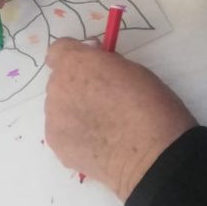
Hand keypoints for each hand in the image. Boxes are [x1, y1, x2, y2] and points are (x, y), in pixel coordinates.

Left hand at [46, 39, 197, 199]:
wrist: (153, 155)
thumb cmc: (150, 107)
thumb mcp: (133, 69)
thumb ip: (104, 62)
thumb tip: (93, 60)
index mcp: (75, 63)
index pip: (59, 50)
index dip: (75, 57)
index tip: (91, 67)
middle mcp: (57, 87)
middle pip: (59, 81)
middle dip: (76, 87)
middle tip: (103, 102)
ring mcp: (53, 117)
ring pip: (59, 108)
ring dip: (74, 112)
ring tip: (104, 129)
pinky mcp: (55, 143)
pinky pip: (62, 132)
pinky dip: (76, 135)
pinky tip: (99, 145)